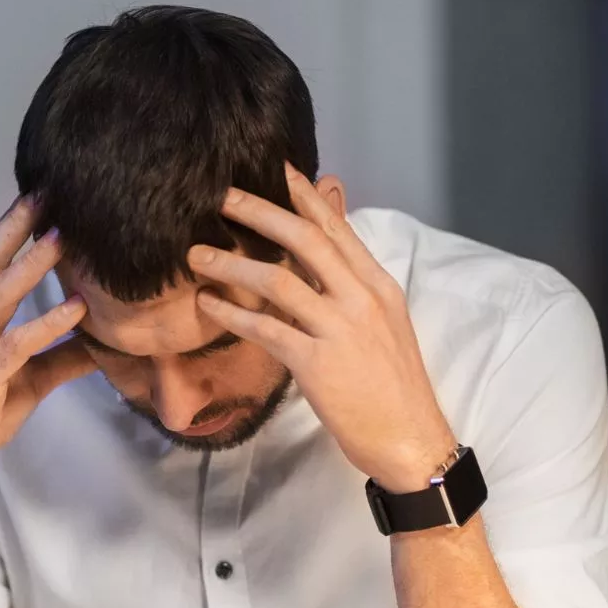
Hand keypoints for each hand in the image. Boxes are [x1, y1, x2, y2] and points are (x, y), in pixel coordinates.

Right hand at [0, 198, 94, 513]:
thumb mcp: (26, 384)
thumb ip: (60, 359)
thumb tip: (104, 343)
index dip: (11, 228)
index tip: (40, 197)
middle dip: (16, 225)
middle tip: (48, 191)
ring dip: (32, 263)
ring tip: (65, 235)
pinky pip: (16, 344)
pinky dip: (48, 323)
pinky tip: (77, 307)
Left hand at [190, 165, 455, 493]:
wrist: (410, 439)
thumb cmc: (393, 386)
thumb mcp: (383, 323)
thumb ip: (353, 284)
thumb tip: (329, 254)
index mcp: (378, 286)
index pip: (336, 228)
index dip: (304, 195)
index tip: (274, 168)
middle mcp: (361, 299)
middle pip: (306, 240)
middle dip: (261, 212)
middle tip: (222, 196)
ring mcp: (340, 330)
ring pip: (279, 281)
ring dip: (233, 264)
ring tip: (196, 256)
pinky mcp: (318, 364)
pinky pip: (266, 329)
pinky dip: (232, 314)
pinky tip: (207, 305)